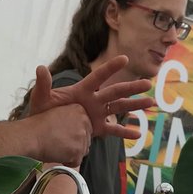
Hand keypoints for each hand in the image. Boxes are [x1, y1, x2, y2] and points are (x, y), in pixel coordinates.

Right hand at [25, 103, 92, 168]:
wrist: (29, 137)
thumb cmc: (37, 127)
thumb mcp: (57, 114)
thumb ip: (71, 121)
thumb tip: (76, 133)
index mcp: (79, 109)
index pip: (86, 128)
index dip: (73, 135)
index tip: (61, 134)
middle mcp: (84, 121)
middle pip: (86, 140)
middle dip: (74, 145)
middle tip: (58, 142)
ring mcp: (81, 136)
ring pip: (82, 152)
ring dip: (70, 154)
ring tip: (56, 148)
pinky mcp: (77, 150)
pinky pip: (76, 162)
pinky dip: (67, 162)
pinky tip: (57, 154)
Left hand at [28, 56, 151, 140]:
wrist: (42, 131)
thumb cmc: (42, 112)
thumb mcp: (41, 98)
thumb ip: (43, 85)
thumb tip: (41, 68)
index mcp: (82, 90)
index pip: (98, 77)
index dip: (110, 68)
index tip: (124, 59)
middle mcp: (93, 100)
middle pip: (115, 92)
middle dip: (132, 88)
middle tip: (148, 83)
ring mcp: (97, 113)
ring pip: (119, 108)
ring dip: (135, 106)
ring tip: (151, 103)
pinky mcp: (97, 128)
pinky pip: (113, 130)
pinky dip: (125, 132)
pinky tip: (138, 134)